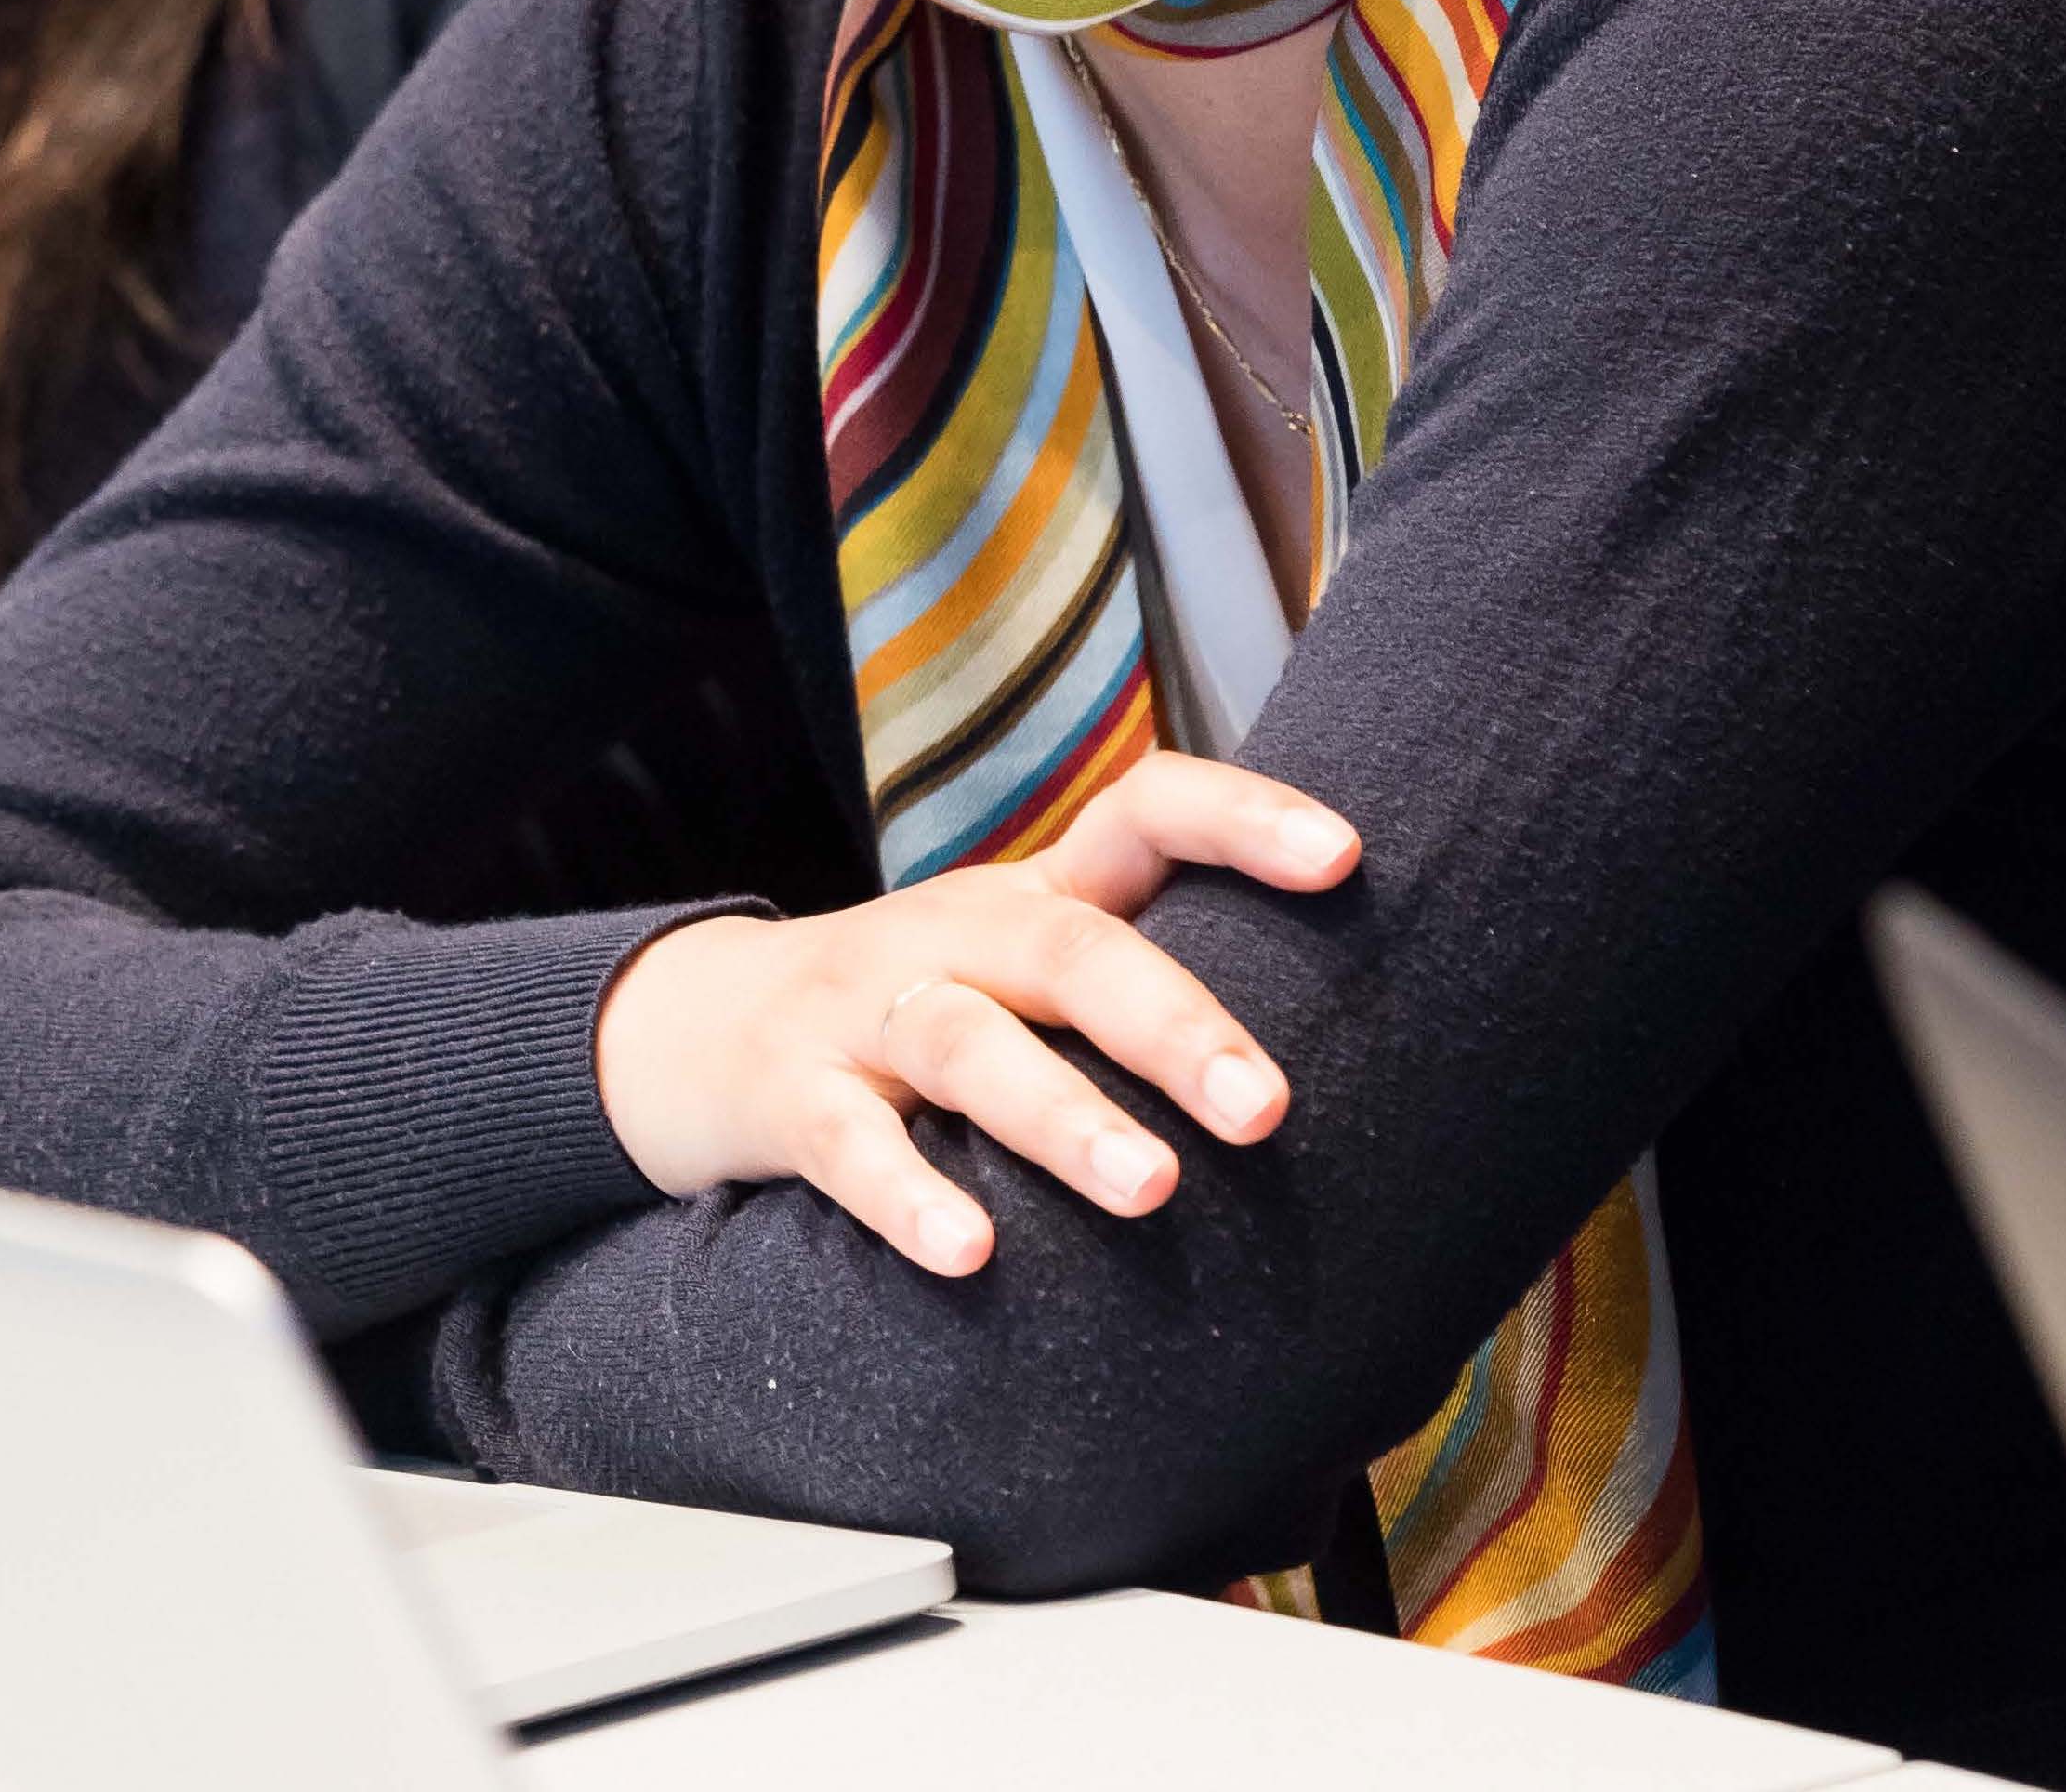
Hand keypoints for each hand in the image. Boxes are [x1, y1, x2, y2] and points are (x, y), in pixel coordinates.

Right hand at [592, 754, 1357, 1276]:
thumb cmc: (921, 1013)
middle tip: (1268, 1110)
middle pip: (1070, 948)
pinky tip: (970, 1254)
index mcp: (1034, 894)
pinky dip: (908, 1196)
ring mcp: (866, 1010)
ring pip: (971, 1048)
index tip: (1346, 861)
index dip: (1242, 821)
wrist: (698, 1033)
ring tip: (1150, 1190)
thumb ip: (1148, 985)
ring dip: (1064, 1119)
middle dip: (1173, 1023)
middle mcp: (957, 934)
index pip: (1145, 812)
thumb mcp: (1026, 970)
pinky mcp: (790, 1097)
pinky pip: (849, 1144)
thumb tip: (1367, 1051)